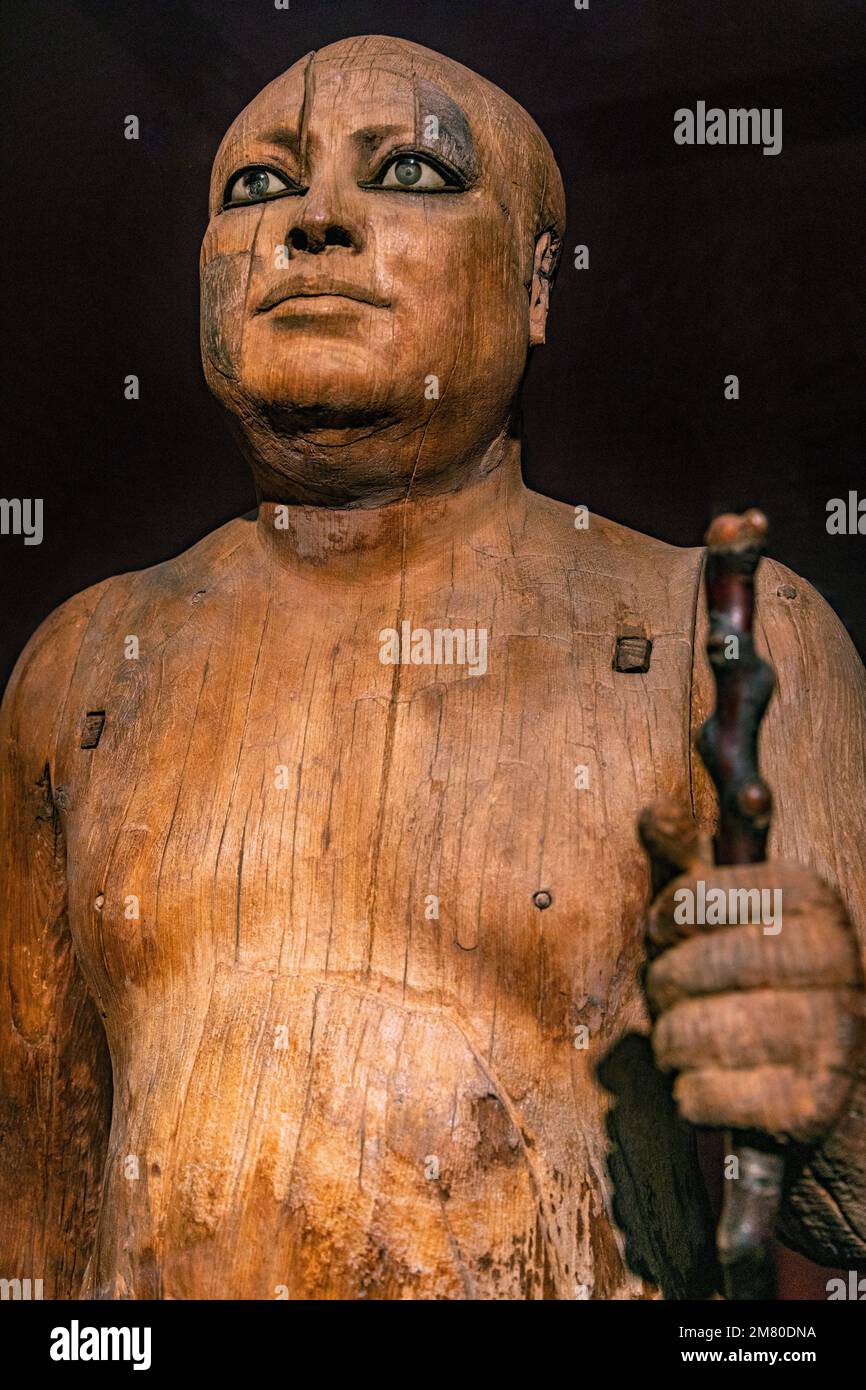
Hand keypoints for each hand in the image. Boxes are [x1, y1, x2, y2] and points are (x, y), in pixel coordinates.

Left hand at [638, 797, 865, 1144]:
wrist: (844, 1089)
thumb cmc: (770, 985)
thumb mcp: (736, 915)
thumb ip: (691, 863)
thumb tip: (653, 812)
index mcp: (813, 899)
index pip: (692, 898)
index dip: (665, 923)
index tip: (672, 936)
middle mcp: (834, 959)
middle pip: (685, 970)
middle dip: (666, 990)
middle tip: (680, 999)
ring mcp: (829, 1036)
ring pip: (688, 1034)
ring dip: (674, 1046)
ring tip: (695, 1044)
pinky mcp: (810, 1108)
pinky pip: (700, 1094)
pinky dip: (692, 1096)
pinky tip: (717, 1086)